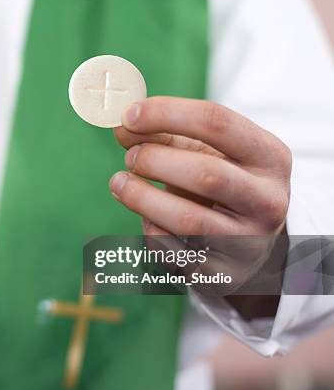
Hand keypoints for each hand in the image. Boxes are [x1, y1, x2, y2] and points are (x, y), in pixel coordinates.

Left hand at [109, 97, 291, 317]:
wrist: (251, 244)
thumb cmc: (221, 186)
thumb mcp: (206, 153)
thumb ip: (165, 135)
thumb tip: (121, 127)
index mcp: (270, 157)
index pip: (217, 122)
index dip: (166, 114)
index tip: (128, 115)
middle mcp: (268, 201)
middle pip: (204, 174)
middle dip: (154, 160)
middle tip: (129, 157)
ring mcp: (248, 243)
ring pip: (186, 220)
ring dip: (140, 197)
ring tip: (119, 182)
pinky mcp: (222, 276)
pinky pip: (172, 251)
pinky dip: (149, 228)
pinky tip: (146, 216)